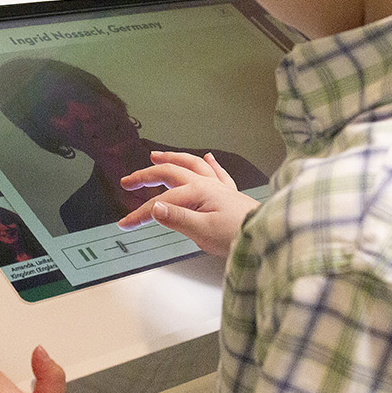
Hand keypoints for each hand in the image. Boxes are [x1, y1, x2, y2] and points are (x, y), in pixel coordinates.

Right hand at [118, 151, 259, 258]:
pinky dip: (209, 164)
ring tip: (156, 156)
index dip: (140, 214)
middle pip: (171, 173)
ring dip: (172, 159)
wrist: (265, 236)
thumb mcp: (202, 231)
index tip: (126, 224)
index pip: (161, 203)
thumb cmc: (236, 235)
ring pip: (191, 165)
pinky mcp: (230, 194)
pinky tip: (207, 157)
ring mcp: (219, 187)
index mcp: (197, 192)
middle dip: (146, 175)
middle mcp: (207, 184)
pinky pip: (217, 172)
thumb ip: (177, 218)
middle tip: (129, 181)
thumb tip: (154, 207)